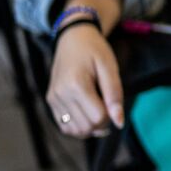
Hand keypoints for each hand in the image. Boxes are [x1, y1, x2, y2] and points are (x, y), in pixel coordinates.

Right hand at [46, 24, 124, 138]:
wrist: (73, 39)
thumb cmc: (94, 51)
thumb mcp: (110, 68)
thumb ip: (114, 95)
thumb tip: (119, 122)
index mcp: (75, 85)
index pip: (98, 118)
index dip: (112, 115)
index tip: (114, 102)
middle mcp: (60, 95)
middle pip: (87, 126)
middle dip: (103, 122)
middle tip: (108, 105)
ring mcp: (53, 99)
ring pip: (75, 130)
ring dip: (91, 126)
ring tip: (99, 108)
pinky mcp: (51, 102)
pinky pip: (65, 126)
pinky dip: (80, 125)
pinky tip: (88, 112)